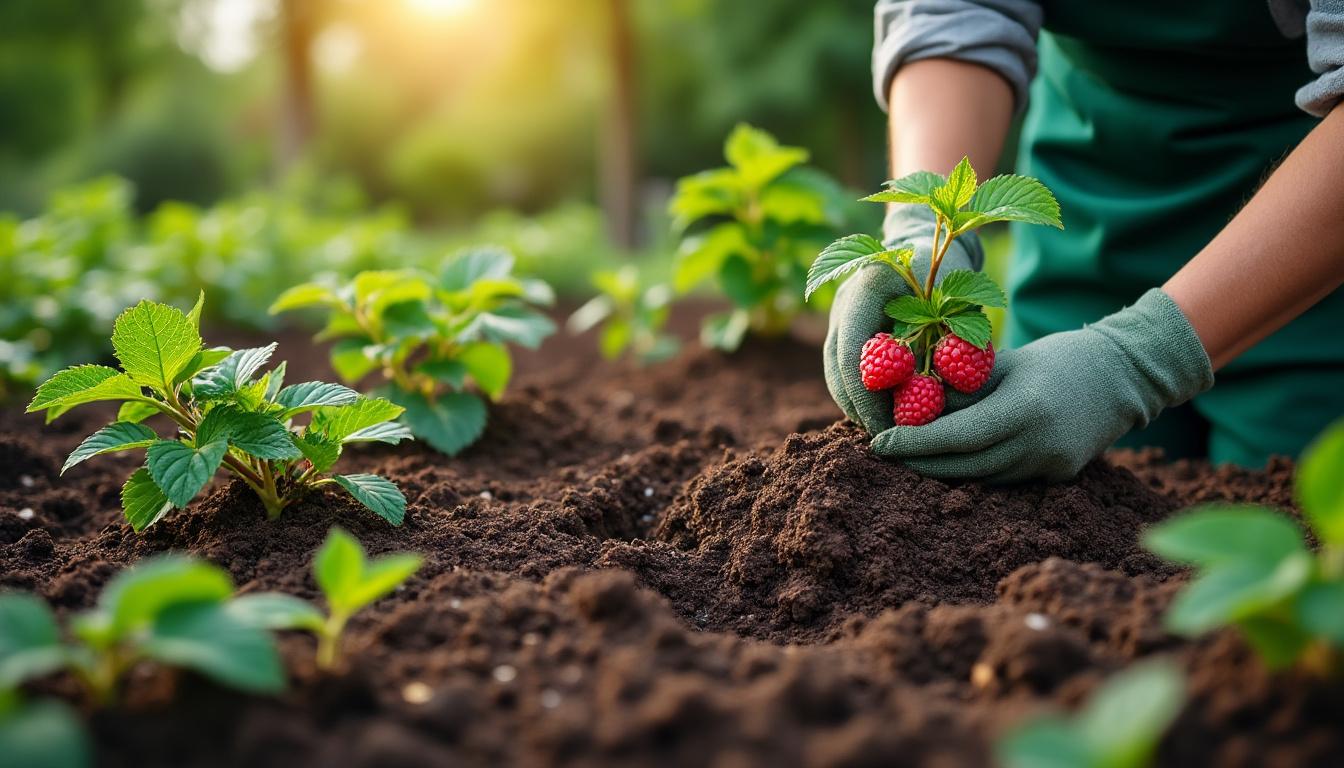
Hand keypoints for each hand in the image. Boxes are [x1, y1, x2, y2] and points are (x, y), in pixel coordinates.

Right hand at [824, 206, 982, 433]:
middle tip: (887, 439)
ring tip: (887, 430)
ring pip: (835, 372)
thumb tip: (943, 394)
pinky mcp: (845, 328)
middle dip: (860, 409)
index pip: (854, 357)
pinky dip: (860, 393)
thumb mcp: (959, 299)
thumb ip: (952, 340)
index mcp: (866, 289)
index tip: (891, 428)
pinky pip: (844, 368)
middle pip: (837, 370)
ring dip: (857, 405)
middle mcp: (844, 303)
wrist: (925, 242)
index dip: (869, 399)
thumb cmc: (949, 269)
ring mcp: (840, 316)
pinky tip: (884, 412)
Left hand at [869, 289, 1213, 482]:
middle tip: (883, 456)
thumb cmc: (1054, 359)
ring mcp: (1051, 466)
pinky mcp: (1058, 477)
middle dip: (919, 463)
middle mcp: (1038, 444)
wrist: (1120, 375)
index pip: (956, 437)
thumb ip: (959, 387)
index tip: (880, 444)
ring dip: (942, 472)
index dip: (914, 444)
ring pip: (981, 478)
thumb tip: (907, 407)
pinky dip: (972, 472)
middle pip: (964, 467)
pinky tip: (946, 463)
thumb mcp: (1003, 363)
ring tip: (908, 458)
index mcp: (1024, 409)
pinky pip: (1003, 479)